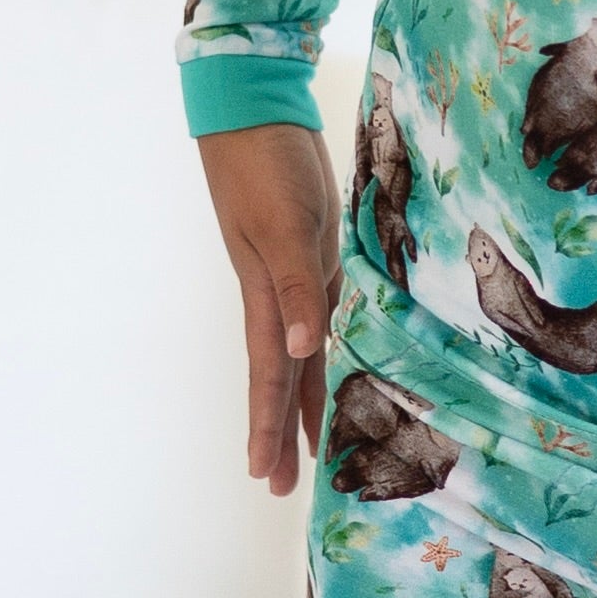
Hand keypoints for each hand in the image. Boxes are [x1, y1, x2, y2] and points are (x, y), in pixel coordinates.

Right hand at [202, 123, 341, 495]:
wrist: (256, 109)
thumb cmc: (264, 165)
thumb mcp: (283, 227)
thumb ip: (295, 287)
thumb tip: (303, 348)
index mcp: (266, 295)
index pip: (271, 376)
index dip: (269, 427)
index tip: (264, 478)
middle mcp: (280, 294)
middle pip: (282, 377)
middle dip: (282, 431)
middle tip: (281, 488)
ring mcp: (296, 273)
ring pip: (303, 351)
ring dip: (307, 396)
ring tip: (317, 443)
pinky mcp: (315, 249)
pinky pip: (323, 312)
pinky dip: (330, 343)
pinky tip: (340, 357)